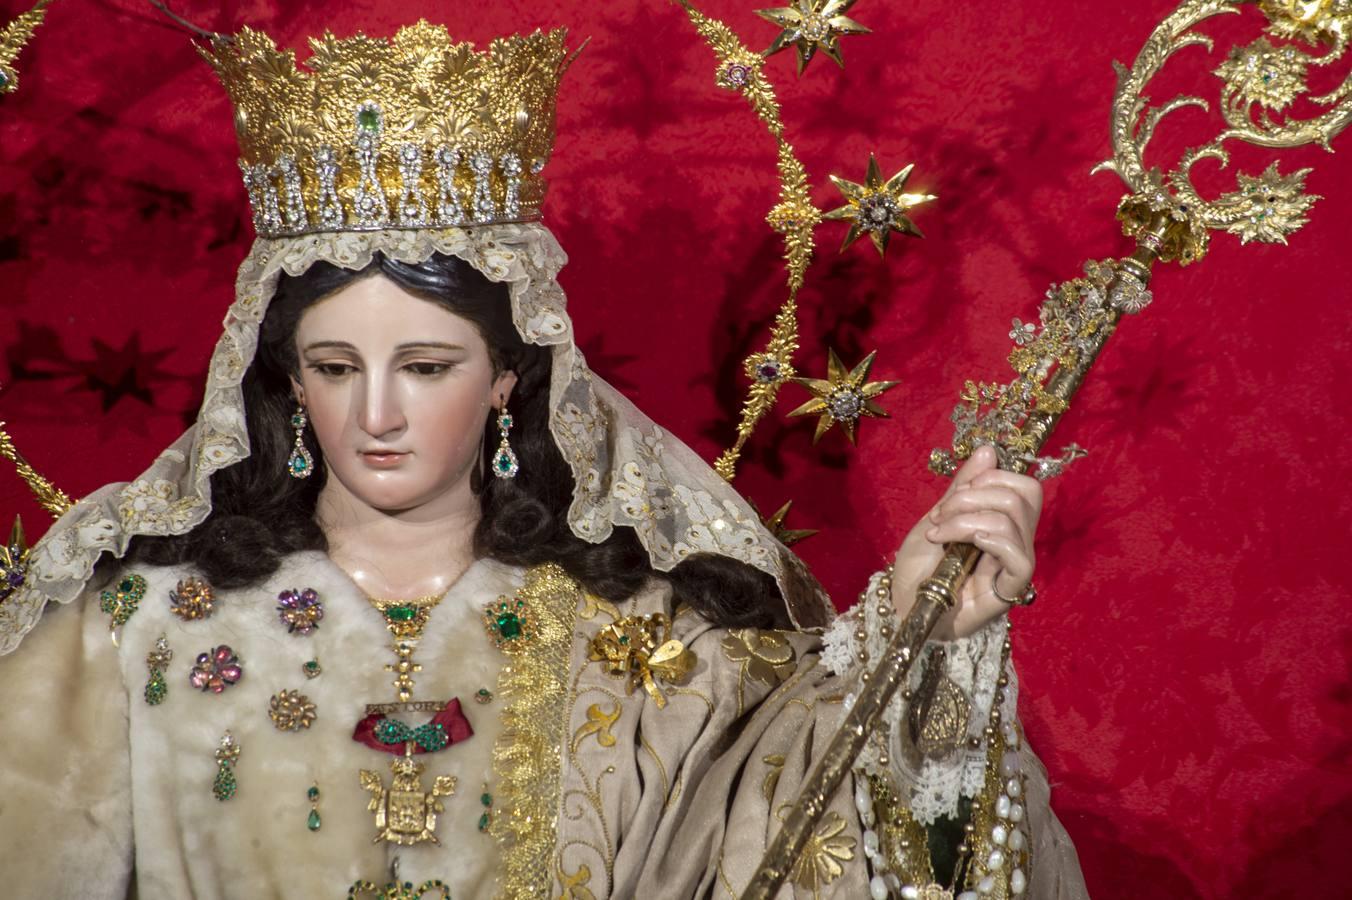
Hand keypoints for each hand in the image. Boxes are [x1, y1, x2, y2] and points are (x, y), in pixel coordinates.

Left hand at [888, 446, 1042, 639]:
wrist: (903, 605)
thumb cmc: (919, 566)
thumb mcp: (937, 517)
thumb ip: (962, 488)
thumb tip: (989, 450)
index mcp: (1001, 521)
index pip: (1023, 486)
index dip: (990, 478)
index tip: (951, 497)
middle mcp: (1015, 541)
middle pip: (1024, 495)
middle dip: (974, 495)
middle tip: (940, 516)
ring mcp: (1014, 565)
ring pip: (1014, 519)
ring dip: (967, 518)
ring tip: (938, 534)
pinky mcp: (1010, 590)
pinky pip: (1020, 557)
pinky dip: (990, 540)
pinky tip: (965, 545)